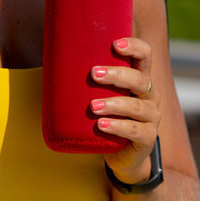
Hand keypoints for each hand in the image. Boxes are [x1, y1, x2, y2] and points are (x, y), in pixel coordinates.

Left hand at [92, 37, 160, 185]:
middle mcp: (149, 95)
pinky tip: (101, 125)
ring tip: (93, 106)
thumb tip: (48, 56)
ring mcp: (151, 117)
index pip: (145, 55)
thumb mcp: (102, 96)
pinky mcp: (147, 138)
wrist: (124, 156)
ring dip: (113, 103)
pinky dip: (117, 126)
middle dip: (117, 75)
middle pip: (140, 79)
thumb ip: (87, 81)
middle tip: (94, 73)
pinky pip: (135, 130)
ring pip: (136, 106)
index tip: (115, 44)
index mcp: (140, 79)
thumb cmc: (108, 119)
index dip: (134, 47)